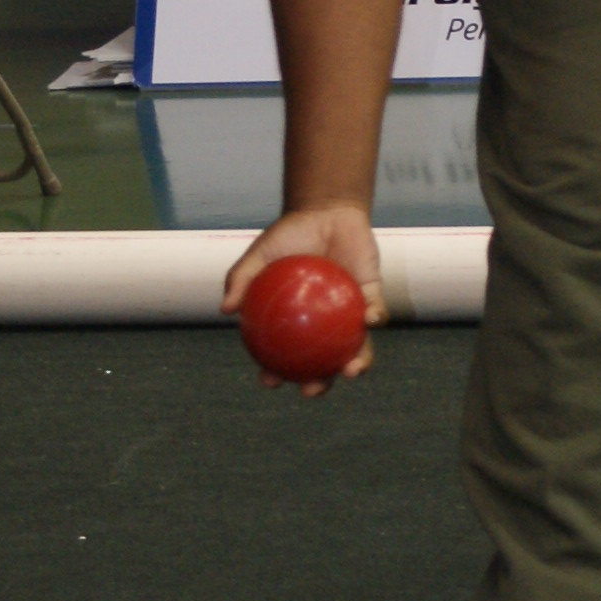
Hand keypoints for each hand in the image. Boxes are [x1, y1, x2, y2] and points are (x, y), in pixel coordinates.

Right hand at [220, 199, 384, 397]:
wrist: (325, 211)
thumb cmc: (290, 234)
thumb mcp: (260, 253)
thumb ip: (241, 279)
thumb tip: (224, 309)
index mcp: (296, 321)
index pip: (284, 356)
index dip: (276, 373)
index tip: (269, 381)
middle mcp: (323, 324)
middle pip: (322, 364)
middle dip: (319, 383)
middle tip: (311, 389)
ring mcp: (348, 313)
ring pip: (356, 348)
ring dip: (357, 363)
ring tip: (351, 371)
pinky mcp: (372, 296)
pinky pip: (376, 313)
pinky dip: (375, 319)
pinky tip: (370, 321)